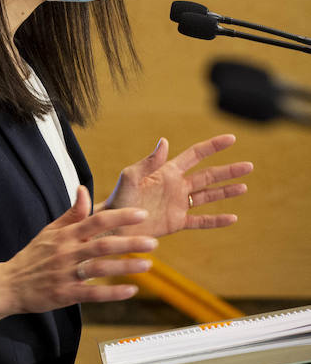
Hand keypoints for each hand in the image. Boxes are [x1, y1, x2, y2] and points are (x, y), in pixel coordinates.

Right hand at [0, 187, 155, 334]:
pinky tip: (131, 291)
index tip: (141, 214)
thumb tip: (84, 189)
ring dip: (125, 267)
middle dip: (128, 243)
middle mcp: (66, 252)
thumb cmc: (33, 256)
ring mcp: (66, 274)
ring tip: (148, 265)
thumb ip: (71, 213)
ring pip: (99, 268)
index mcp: (64, 235)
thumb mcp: (49, 231)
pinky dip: (112, 293)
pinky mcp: (66, 294)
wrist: (9, 284)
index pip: (95, 221)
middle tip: (153, 242)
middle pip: (101, 244)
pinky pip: (92, 293)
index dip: (119, 217)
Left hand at [102, 135, 252, 236]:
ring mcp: (178, 204)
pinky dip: (217, 220)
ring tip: (244, 186)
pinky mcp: (177, 222)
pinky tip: (232, 218)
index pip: (195, 155)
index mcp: (167, 172)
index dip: (212, 146)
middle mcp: (175, 186)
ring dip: (226, 191)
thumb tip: (164, 141)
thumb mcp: (131, 177)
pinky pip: (201, 220)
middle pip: (208, 175)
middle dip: (228, 170)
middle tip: (249, 165)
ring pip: (208, 196)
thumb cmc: (119, 199)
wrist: (114, 225)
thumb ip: (148, 161)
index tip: (231, 139)